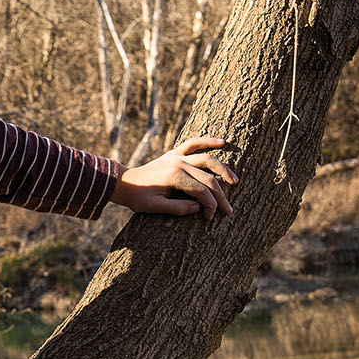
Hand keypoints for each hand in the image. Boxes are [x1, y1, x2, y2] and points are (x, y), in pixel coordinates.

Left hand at [111, 139, 237, 219]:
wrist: (124, 182)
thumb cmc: (138, 197)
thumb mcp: (156, 207)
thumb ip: (178, 208)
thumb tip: (200, 207)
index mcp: (175, 177)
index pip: (201, 191)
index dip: (210, 205)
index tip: (209, 217)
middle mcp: (179, 163)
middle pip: (208, 179)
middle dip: (220, 196)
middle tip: (228, 210)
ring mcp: (177, 156)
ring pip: (207, 159)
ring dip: (223, 169)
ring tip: (235, 181)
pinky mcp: (174, 153)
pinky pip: (194, 143)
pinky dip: (208, 141)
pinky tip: (223, 142)